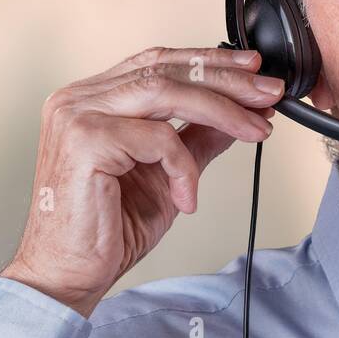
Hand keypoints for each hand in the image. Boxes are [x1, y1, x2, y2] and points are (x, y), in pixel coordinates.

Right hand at [0, 46, 283, 317]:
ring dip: (222, 109)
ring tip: (255, 129)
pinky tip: (188, 198)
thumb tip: (239, 114)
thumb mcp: (168, 174)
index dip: (209, 62)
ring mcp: (77, 116)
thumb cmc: (108, 229)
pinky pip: (157, 139)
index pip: (158, 63)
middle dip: (226, 81)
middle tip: (269, 93)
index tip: (253, 70)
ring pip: (166, 93)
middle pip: (166, 71)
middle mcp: (79, 99)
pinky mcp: (85, 141)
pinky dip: (183, 168)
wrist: (69, 275)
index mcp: (93, 99)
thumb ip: (196, 138)